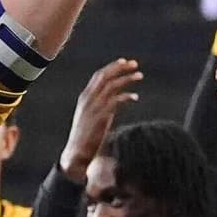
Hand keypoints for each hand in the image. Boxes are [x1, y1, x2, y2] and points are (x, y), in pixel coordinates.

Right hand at [61, 57, 141, 177]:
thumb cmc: (86, 138)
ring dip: (126, 79)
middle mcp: (88, 99)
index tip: (124, 62)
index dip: (111, 67)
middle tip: (134, 64)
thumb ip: (103, 105)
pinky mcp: (99, 117)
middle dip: (120, 68)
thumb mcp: (93, 117)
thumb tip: (118, 98)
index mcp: (85, 98)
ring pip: (111, 86)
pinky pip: (115, 101)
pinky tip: (135, 97)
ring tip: (140, 76)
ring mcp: (93, 108)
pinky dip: (126, 96)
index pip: (98, 76)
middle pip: (105, 76)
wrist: (76, 154)